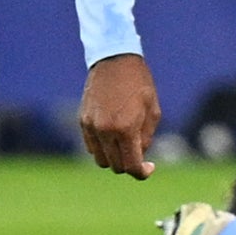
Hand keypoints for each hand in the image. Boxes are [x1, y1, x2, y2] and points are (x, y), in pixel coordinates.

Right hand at [78, 54, 160, 178]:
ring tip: (126, 146)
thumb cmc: (139, 84)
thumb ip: (146, 137)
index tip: (149, 169)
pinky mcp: (82, 121)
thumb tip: (140, 156)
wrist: (114, 61)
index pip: (131, 165)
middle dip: (129, 165)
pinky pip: (91, 146)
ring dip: (114, 158)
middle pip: (115, 166)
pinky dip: (102, 148)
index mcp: (125, 129)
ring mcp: (91, 126)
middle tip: (140, 156)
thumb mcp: (153, 110)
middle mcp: (105, 131)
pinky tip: (113, 137)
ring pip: (101, 159)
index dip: (142, 173)